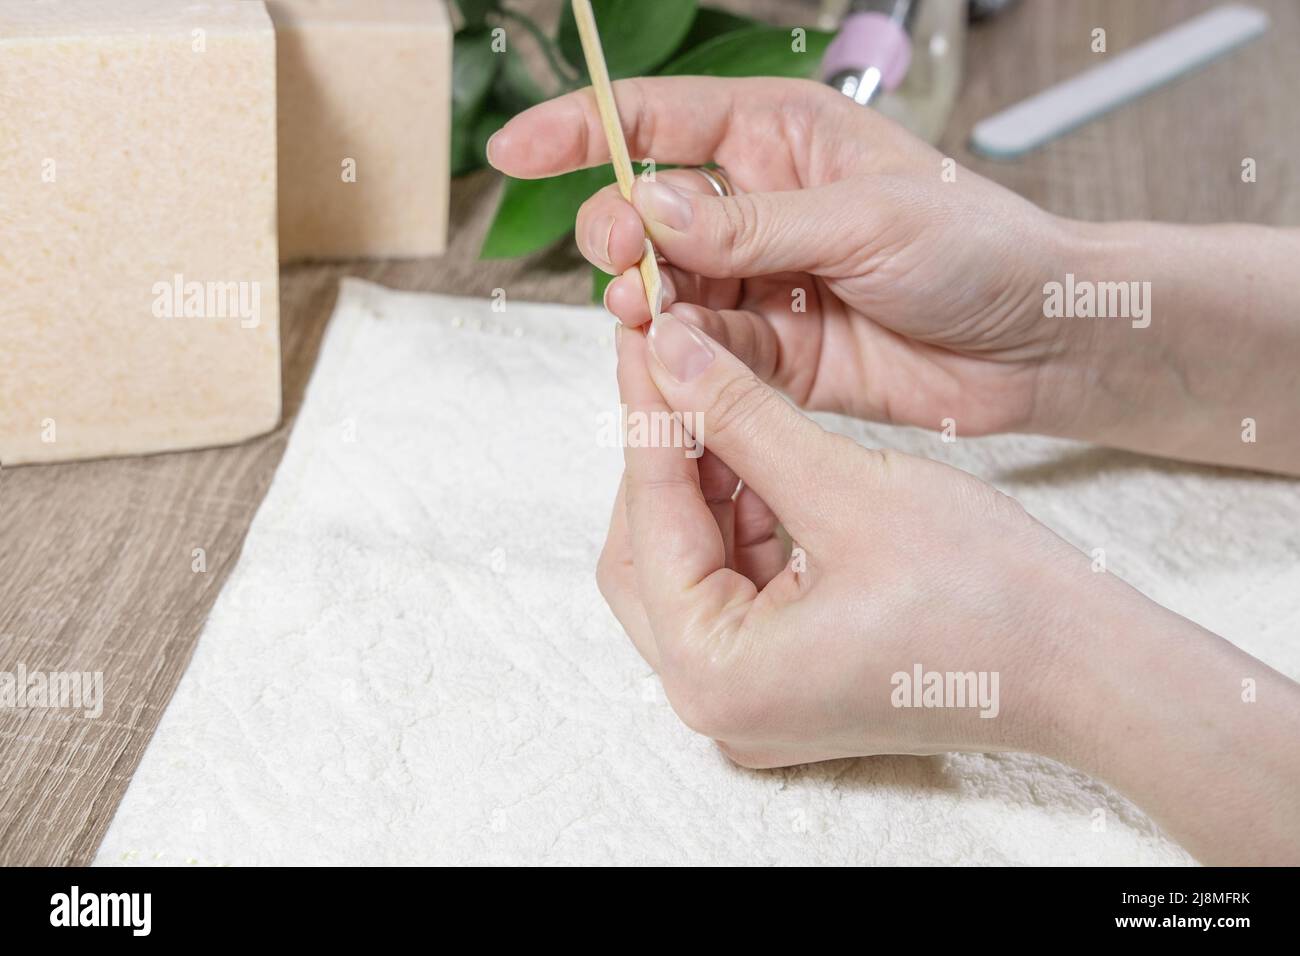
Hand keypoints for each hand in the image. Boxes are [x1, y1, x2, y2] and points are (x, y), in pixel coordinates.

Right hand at [489, 76, 1299, 474]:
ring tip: (646, 315)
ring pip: (668, 293)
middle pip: (649, 214)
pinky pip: (705, 356)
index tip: (515, 149)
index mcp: (782, 140)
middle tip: (624, 262)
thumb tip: (653, 211)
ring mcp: (763, 286)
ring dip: (647, 306)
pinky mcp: (773, 357)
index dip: (584, 130)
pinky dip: (684, 362)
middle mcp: (761, 210)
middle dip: (621, 235)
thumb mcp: (867, 218)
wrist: (1039, 345)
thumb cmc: (980, 248)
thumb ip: (754, 224)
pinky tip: (680, 363)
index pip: (662, 122)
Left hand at [601, 313, 1100, 764]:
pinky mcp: (786, 679)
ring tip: (723, 398)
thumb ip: (740, 418)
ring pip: (689, 564)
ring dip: (705, 482)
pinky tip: (763, 456)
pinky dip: (742, 518)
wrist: (1082, 670)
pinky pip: (734, 585)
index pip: (649, 524)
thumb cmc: (987, 597)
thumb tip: (667, 355)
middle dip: (666, 460)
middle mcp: (715, 703)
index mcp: (715, 674)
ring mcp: (750, 698)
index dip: (647, 420)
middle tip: (677, 370)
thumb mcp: (846, 489)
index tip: (643, 343)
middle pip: (648, 554)